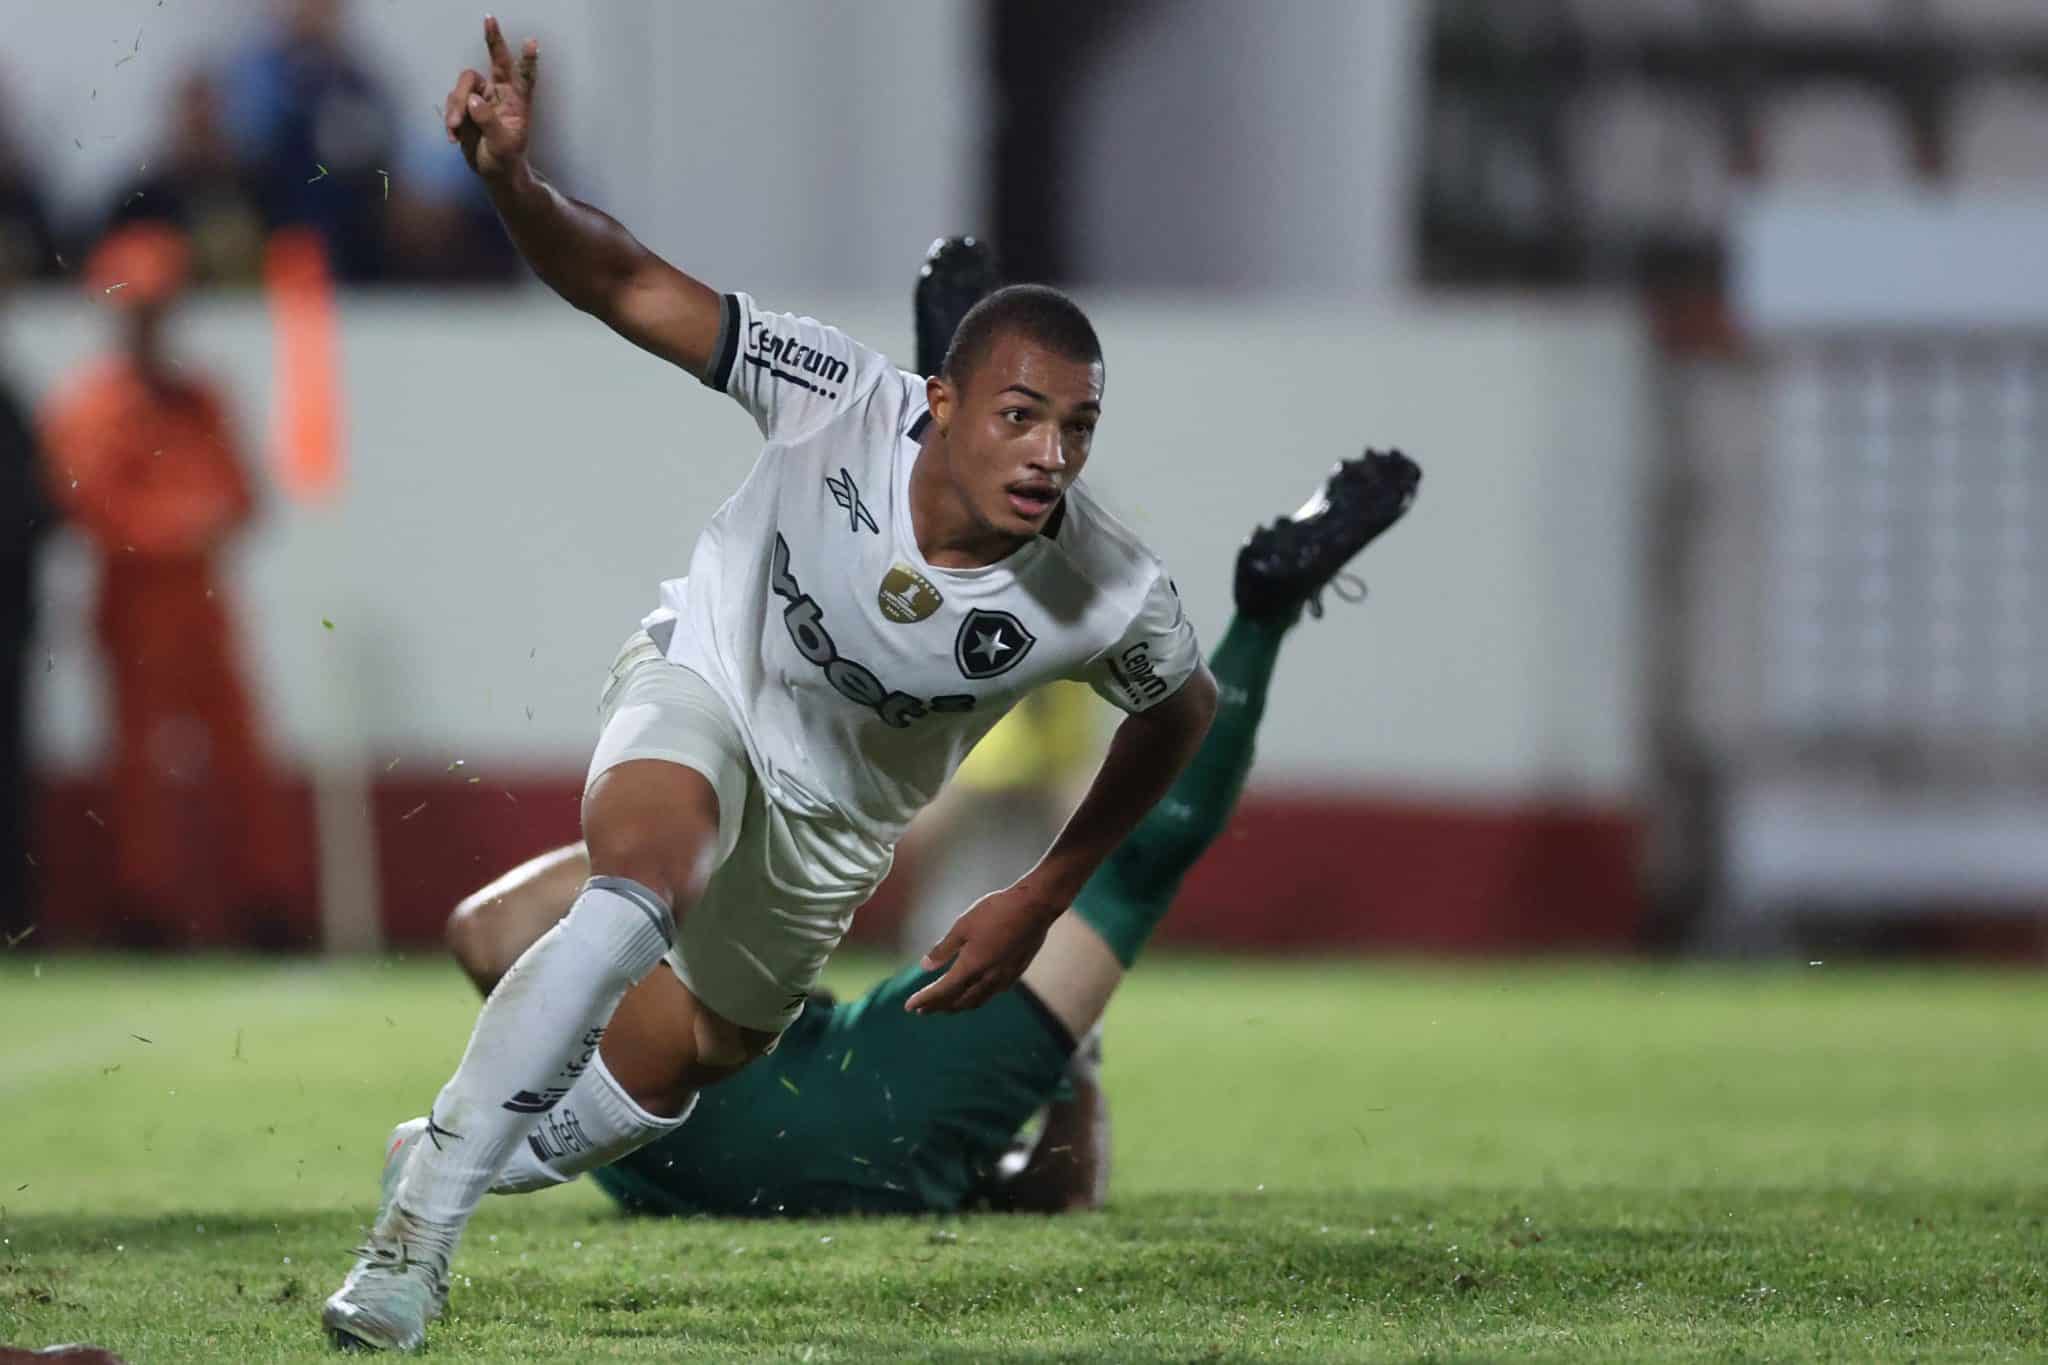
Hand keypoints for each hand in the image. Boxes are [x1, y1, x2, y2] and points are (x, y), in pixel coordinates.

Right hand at [444, 15, 537, 180]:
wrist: (493, 173)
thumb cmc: (506, 160)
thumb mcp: (502, 145)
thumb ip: (489, 122)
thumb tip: (473, 100)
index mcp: (518, 102)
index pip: (524, 77)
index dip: (527, 59)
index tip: (532, 41)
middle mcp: (501, 93)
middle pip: (495, 61)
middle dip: (493, 39)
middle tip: (490, 18)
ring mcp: (481, 97)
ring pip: (464, 85)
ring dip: (456, 106)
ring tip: (456, 129)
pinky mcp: (464, 106)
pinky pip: (452, 102)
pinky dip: (450, 118)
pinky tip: (453, 136)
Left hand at [905, 884, 1059, 1014]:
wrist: (1035, 907)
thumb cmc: (996, 911)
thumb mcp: (963, 926)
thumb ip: (944, 948)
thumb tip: (924, 966)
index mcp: (971, 967)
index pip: (942, 991)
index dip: (924, 1000)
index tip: (909, 1007)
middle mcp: (988, 978)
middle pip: (959, 1001)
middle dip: (939, 1007)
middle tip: (923, 1010)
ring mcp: (1004, 978)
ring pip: (977, 1001)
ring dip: (958, 1006)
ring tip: (946, 1007)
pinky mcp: (1016, 973)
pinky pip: (991, 994)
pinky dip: (977, 998)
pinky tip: (975, 993)